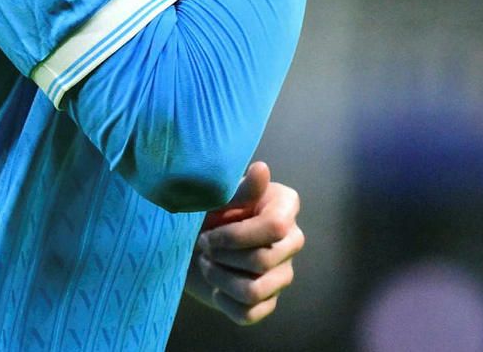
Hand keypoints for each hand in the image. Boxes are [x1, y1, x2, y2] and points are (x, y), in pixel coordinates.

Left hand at [183, 161, 305, 325]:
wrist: (191, 240)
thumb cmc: (208, 211)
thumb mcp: (219, 197)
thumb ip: (241, 189)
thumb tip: (261, 169)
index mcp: (285, 208)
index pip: (276, 227)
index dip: (237, 235)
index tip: (209, 232)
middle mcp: (291, 241)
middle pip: (263, 260)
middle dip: (222, 256)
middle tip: (203, 246)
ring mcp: (282, 274)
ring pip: (254, 290)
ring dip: (219, 278)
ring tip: (206, 264)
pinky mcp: (267, 301)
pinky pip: (249, 313)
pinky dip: (224, 301)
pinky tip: (214, 287)